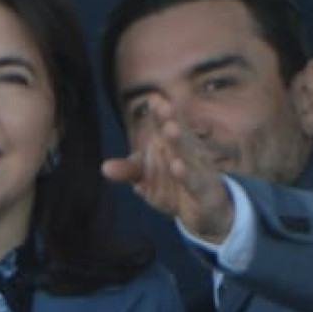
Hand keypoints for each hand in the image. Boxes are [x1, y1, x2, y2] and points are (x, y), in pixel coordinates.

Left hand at [101, 117, 233, 245]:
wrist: (208, 212)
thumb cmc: (177, 187)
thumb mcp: (150, 178)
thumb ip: (129, 170)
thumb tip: (104, 168)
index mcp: (177, 147)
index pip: (169, 126)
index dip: (162, 114)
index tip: (153, 98)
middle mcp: (190, 155)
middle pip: (179, 136)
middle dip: (170, 121)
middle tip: (162, 106)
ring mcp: (200, 172)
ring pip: (187, 157)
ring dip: (178, 142)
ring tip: (169, 128)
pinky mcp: (205, 192)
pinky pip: (195, 183)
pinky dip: (186, 175)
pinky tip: (177, 166)